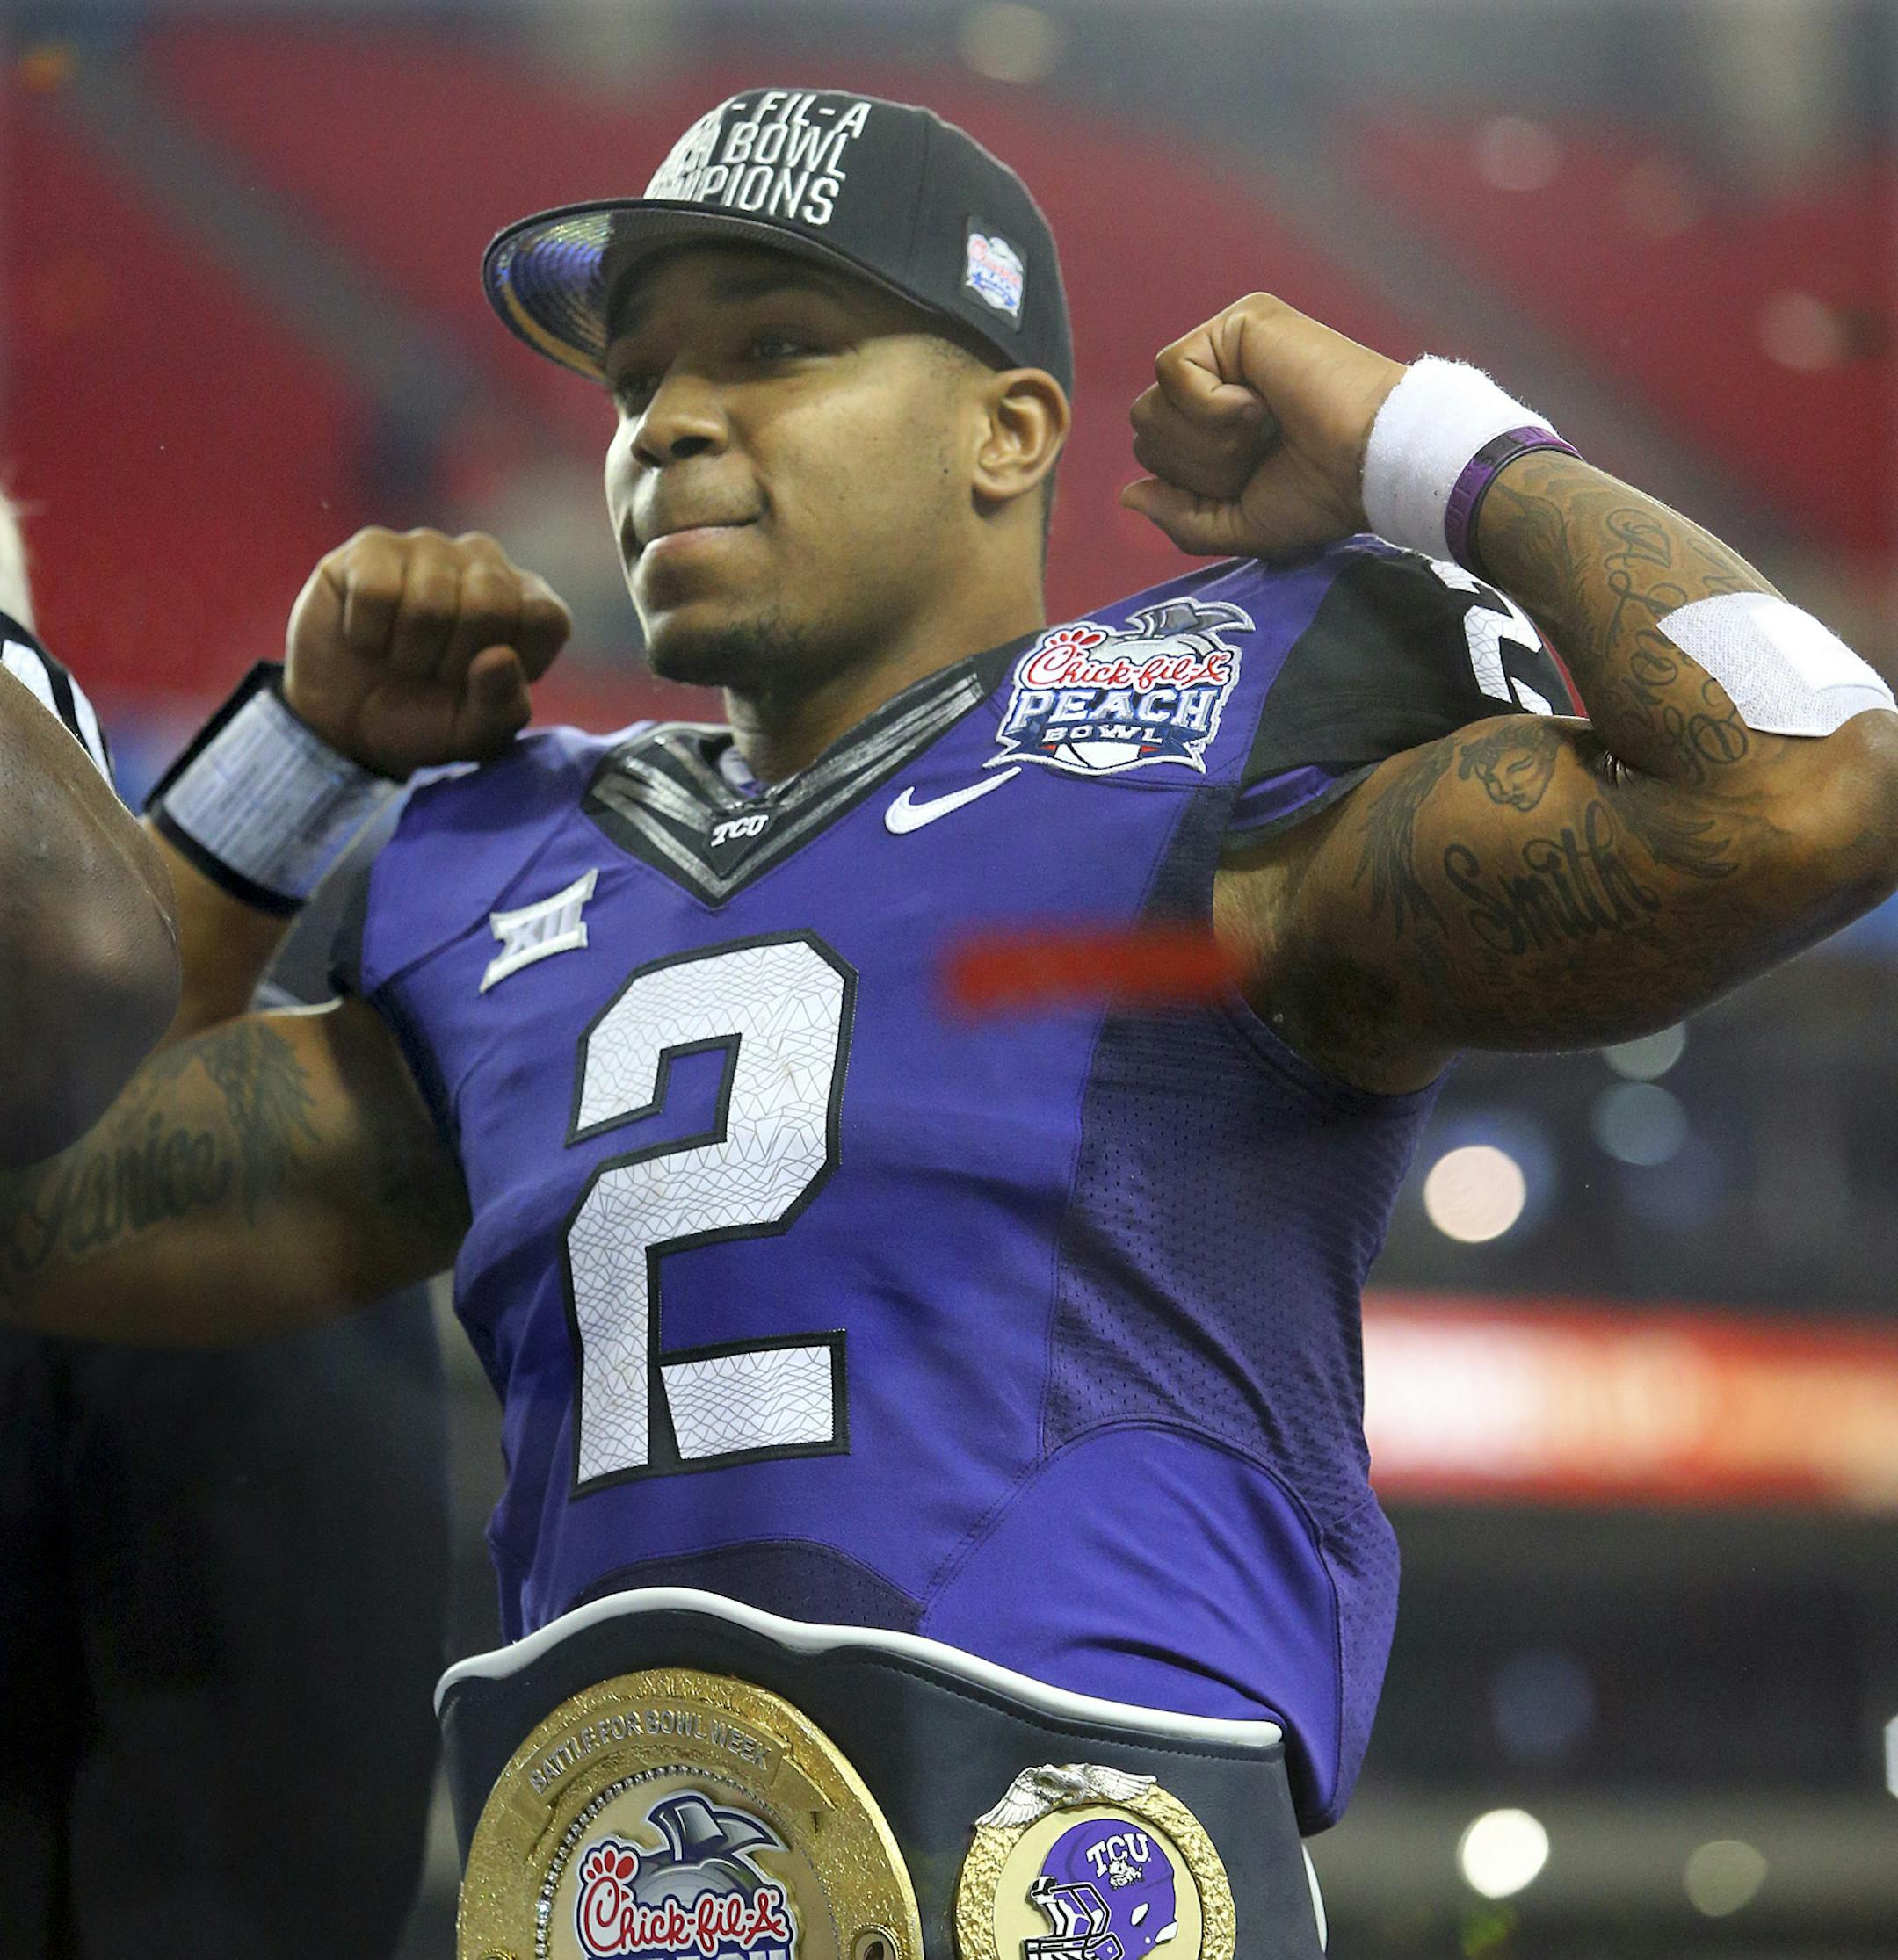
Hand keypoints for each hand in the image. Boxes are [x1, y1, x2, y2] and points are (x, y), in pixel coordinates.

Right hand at [284, 528, 571, 777]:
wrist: (345, 723)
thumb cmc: (424, 722)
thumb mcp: (472, 735)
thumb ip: (501, 708)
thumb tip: (500, 658)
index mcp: (526, 603)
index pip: (546, 617)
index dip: (513, 663)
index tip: (481, 683)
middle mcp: (485, 563)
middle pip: (490, 605)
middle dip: (454, 661)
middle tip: (434, 674)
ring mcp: (429, 548)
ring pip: (430, 603)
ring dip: (409, 653)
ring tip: (401, 658)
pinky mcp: (372, 547)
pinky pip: (377, 591)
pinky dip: (368, 634)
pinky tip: (367, 637)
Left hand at [1123, 293, 1406, 560]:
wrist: (1372, 463)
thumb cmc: (1321, 495)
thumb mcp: (1238, 525)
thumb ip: (1180, 517)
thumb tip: (1127, 495)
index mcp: (1219, 418)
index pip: (1154, 450)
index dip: (1191, 482)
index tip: (1252, 475)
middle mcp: (1220, 374)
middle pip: (1143, 425)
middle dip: (1195, 463)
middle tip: (1260, 452)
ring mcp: (1229, 342)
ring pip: (1150, 403)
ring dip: (1206, 439)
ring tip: (1264, 427)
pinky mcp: (1239, 321)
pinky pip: (1173, 371)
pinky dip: (1210, 407)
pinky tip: (1260, 402)